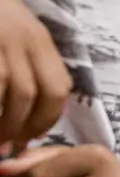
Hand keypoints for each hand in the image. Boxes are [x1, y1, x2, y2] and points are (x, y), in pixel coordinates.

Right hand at [0, 0, 70, 147]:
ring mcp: (1, 42)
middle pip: (36, 94)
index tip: (33, 136)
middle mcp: (24, 40)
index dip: (48, 118)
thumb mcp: (15, 30)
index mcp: (38, 39)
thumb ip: (27, 61)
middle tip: (9, 146)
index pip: (58, 86)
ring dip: (5, 124)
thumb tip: (26, 110)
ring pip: (14, 93)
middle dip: (23, 127)